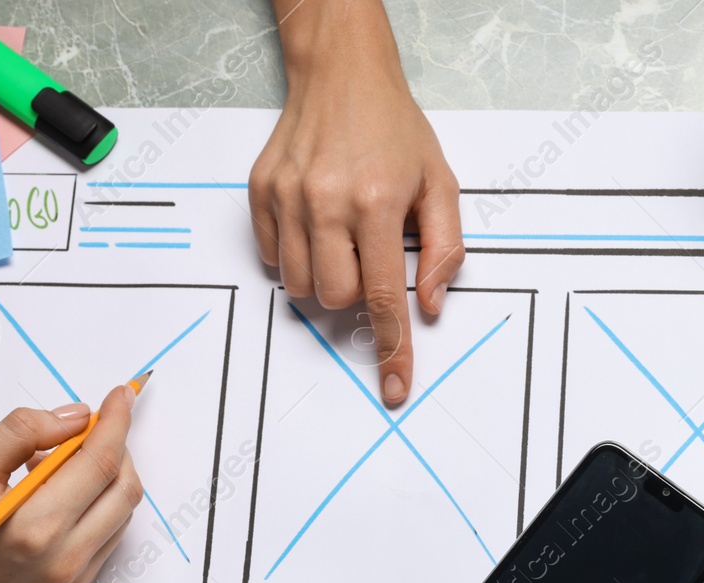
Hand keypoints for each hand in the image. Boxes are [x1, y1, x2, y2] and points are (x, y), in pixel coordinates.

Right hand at [0, 388, 142, 582]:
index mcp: (34, 528)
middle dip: (117, 448)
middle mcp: (63, 560)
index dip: (115, 422)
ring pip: (121, 516)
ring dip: (108, 480)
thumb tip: (75, 416)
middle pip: (123, 490)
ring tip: (60, 465)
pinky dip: (97, 510)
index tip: (121, 396)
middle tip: (92, 427)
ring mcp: (72, 582)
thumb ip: (22, 434)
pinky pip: (106, 541)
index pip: (99, 463)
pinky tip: (59, 498)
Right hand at [250, 0, 463, 407]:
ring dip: (324, 278)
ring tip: (342, 237)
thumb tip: (429, 303)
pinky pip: (271, 257)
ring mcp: (286, 197)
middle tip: (369, 255)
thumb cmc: (394, 130)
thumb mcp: (441, 184)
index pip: (383, 298)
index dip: (392, 349)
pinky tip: (316, 223)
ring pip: (299, 285)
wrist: (342, 74)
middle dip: (356, 294)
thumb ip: (444, 248)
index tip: (394, 388)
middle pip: (335, 298)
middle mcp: (325, 202)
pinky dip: (295, 255)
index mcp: (374, 203)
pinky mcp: (259, 192)